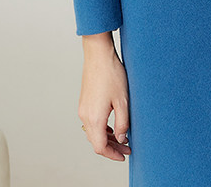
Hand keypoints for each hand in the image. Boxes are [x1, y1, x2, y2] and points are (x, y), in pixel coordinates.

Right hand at [79, 33, 131, 160]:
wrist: (98, 55)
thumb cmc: (112, 74)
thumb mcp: (123, 101)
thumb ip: (123, 123)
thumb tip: (122, 139)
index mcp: (94, 118)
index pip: (101, 147)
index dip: (113, 154)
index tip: (124, 156)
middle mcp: (85, 116)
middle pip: (96, 141)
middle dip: (112, 148)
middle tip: (127, 148)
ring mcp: (83, 109)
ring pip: (93, 133)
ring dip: (107, 138)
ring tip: (122, 139)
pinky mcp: (84, 102)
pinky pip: (91, 123)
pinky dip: (102, 129)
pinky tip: (112, 127)